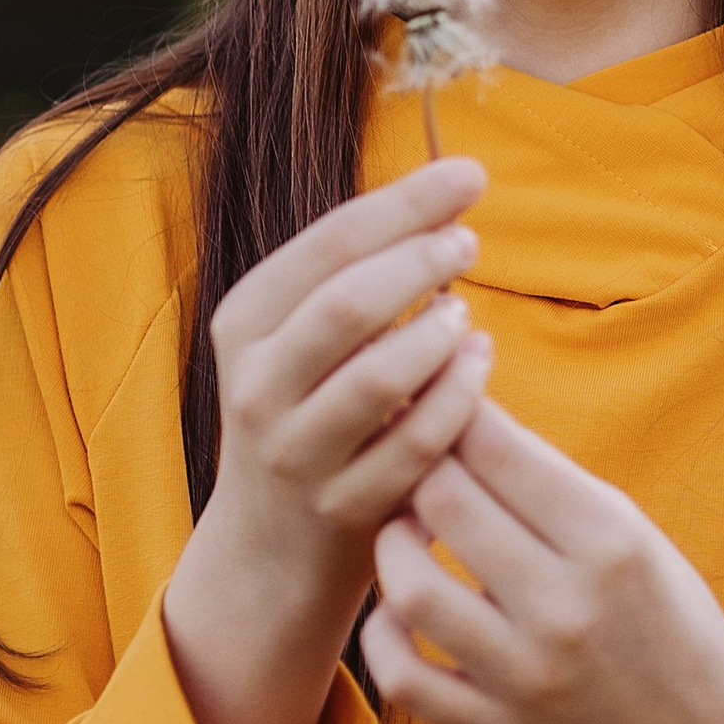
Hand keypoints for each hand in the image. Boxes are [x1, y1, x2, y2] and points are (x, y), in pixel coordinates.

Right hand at [163, 155, 492, 723]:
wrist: (270, 547)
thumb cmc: (310, 410)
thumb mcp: (303, 337)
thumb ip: (357, 271)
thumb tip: (451, 186)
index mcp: (245, 323)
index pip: (329, 242)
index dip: (406, 203)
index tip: (470, 176)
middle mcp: (257, 384)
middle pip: (348, 304)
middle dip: (422, 262)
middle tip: (469, 244)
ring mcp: (296, 451)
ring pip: (380, 378)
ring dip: (440, 335)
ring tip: (466, 314)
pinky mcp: (342, 507)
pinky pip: (415, 445)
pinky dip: (459, 399)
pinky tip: (478, 365)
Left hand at [361, 403, 723, 723]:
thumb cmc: (664, 619)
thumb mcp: (635, 535)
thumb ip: (551, 484)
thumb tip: (461, 416)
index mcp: (611, 541)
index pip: (496, 446)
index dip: (453, 409)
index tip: (439, 402)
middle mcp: (567, 606)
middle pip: (443, 501)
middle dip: (420, 468)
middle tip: (419, 466)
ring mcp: (527, 675)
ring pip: (412, 587)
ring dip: (392, 546)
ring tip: (406, 533)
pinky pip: (403, 676)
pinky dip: (384, 635)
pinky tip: (399, 609)